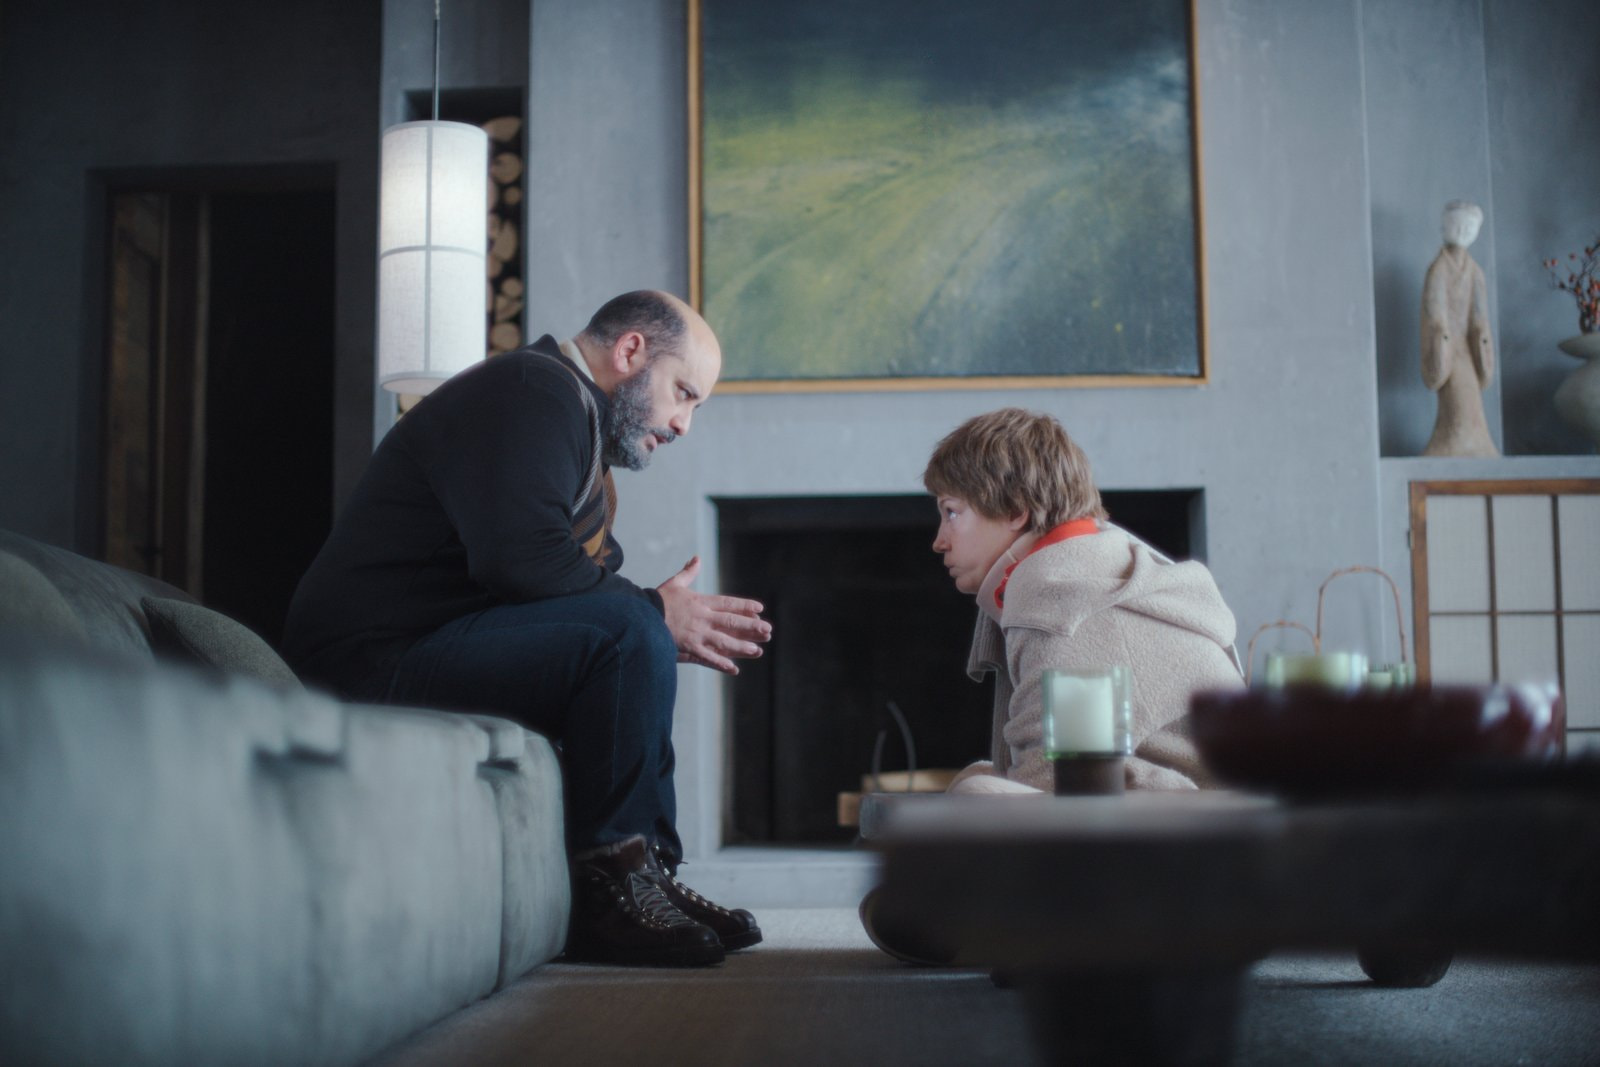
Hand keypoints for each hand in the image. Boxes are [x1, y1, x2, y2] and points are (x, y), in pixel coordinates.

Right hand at [657, 556, 771, 673]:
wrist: (640, 616)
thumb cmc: (657, 600)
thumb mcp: (674, 584)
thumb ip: (688, 572)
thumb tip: (697, 558)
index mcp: (700, 601)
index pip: (727, 603)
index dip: (744, 606)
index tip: (759, 609)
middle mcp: (702, 617)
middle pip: (731, 622)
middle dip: (750, 627)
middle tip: (768, 630)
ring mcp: (696, 633)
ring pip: (724, 640)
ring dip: (741, 646)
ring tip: (757, 650)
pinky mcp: (688, 647)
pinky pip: (708, 657)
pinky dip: (721, 663)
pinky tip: (733, 669)